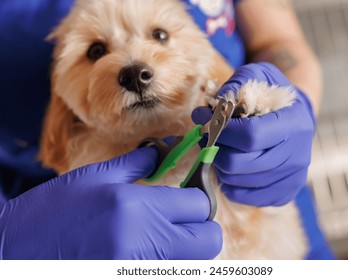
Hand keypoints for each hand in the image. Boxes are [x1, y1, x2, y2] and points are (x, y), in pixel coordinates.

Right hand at [0, 147, 221, 259]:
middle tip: (182, 215)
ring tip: (165, 232)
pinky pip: (169, 273)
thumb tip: (163, 151)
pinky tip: (149, 248)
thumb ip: (136, 164)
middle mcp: (145, 244)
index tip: (188, 191)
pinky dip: (169, 261)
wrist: (15, 254)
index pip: (199, 205)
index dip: (198, 196)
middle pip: (208, 240)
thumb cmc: (51, 212)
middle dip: (202, 226)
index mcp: (135, 208)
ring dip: (188, 247)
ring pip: (193, 262)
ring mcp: (140, 270)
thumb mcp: (93, 178)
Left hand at [192, 62, 314, 206]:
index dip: (223, 130)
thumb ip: (233, 86)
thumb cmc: (273, 95)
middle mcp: (298, 154)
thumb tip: (204, 112)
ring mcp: (293, 177)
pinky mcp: (284, 194)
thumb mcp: (258, 76)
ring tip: (222, 149)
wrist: (297, 116)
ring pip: (237, 181)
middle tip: (210, 138)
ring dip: (221, 165)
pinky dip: (230, 183)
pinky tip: (233, 167)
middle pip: (239, 163)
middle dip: (216, 149)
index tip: (210, 122)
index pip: (250, 135)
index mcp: (294, 122)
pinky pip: (245, 197)